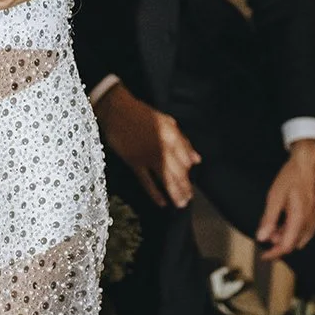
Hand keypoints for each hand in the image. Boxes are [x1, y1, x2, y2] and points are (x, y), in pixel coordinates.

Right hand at [96, 83, 199, 209]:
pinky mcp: (134, 161)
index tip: (189, 185)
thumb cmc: (142, 115)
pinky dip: (154, 193)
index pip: (186, 161)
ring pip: (165, 178)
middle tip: (188, 200)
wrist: (117, 110)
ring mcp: (148, 155)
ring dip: (174, 193)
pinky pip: (146, 180)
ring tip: (180, 204)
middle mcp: (163, 147)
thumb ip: (183, 141)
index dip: (188, 175)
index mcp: (173, 137)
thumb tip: (197, 160)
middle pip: (178, 172)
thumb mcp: (167, 122)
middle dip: (184, 188)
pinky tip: (162, 202)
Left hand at [256, 140, 314, 259]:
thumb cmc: (292, 176)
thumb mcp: (274, 197)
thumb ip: (268, 219)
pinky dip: (294, 230)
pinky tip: (286, 219)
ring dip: (286, 236)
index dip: (274, 253)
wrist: (309, 162)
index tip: (264, 256)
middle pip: (294, 243)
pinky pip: (306, 230)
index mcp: (301, 218)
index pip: (287, 245)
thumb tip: (261, 237)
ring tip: (274, 224)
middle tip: (266, 232)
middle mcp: (312, 222)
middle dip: (279, 242)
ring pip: (300, 237)